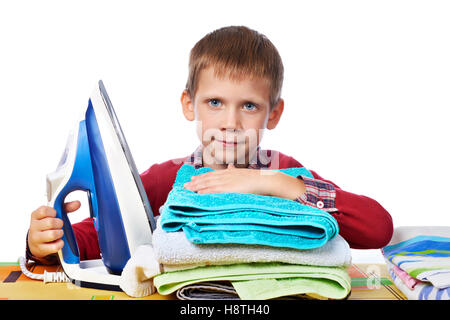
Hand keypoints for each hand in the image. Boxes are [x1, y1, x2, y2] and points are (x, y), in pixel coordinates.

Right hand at [27, 201, 80, 261]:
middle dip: (59, 223)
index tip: (54, 215)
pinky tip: (58, 241)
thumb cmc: (47, 225)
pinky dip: (60, 244)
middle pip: (50, 222)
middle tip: (59, 225)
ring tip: (58, 233)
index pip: (44, 210)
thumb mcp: (54, 215)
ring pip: (52, 234)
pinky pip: (54, 246)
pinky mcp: (41, 249)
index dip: (53, 212)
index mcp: (35, 216)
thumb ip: (66, 207)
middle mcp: (33, 227)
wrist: (37, 242)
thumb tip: (78, 203)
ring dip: (60, 233)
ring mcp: (35, 238)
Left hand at [183, 164, 305, 199]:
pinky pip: (213, 190)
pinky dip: (204, 191)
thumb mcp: (245, 172)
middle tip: (185, 185)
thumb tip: (233, 167)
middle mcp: (226, 175)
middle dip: (195, 182)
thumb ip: (237, 171)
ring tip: (187, 190)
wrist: (264, 180)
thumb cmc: (257, 178)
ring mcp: (226, 181)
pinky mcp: (228, 188)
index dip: (202, 177)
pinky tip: (198, 193)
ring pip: (207, 184)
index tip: (193, 179)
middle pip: (207, 179)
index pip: (212, 174)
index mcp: (230, 172)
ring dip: (196, 187)